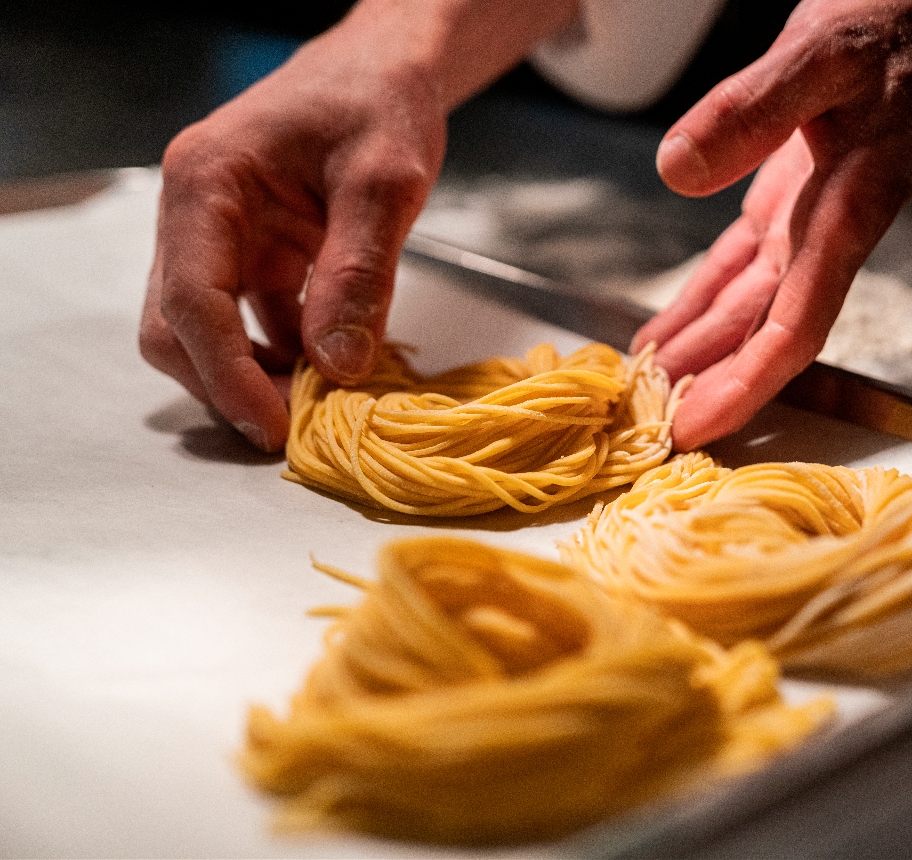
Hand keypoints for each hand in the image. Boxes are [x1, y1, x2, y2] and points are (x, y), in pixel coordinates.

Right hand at [140, 0, 576, 450]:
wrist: (386, 68)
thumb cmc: (380, 101)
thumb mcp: (384, 182)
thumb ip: (360, 272)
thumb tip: (337, 366)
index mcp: (207, 184)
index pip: (193, 299)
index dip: (227, 374)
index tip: (272, 426)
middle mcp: (196, 214)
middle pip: (178, 326)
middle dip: (229, 385)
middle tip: (296, 430)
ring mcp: (223, 236)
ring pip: (211, 330)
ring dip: (257, 376)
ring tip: (321, 405)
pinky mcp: (258, 254)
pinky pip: (257, 321)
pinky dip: (287, 354)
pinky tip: (333, 370)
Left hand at [638, 0, 911, 451]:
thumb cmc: (902, 25)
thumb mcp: (824, 52)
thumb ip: (754, 108)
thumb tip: (677, 170)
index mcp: (848, 212)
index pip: (796, 323)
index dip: (746, 383)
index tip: (701, 428)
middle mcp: (829, 232)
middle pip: (765, 333)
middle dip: (712, 386)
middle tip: (652, 431)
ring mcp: (809, 221)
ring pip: (748, 308)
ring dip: (701, 352)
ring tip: (646, 393)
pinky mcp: (791, 200)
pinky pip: (741, 270)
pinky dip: (702, 304)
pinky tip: (669, 332)